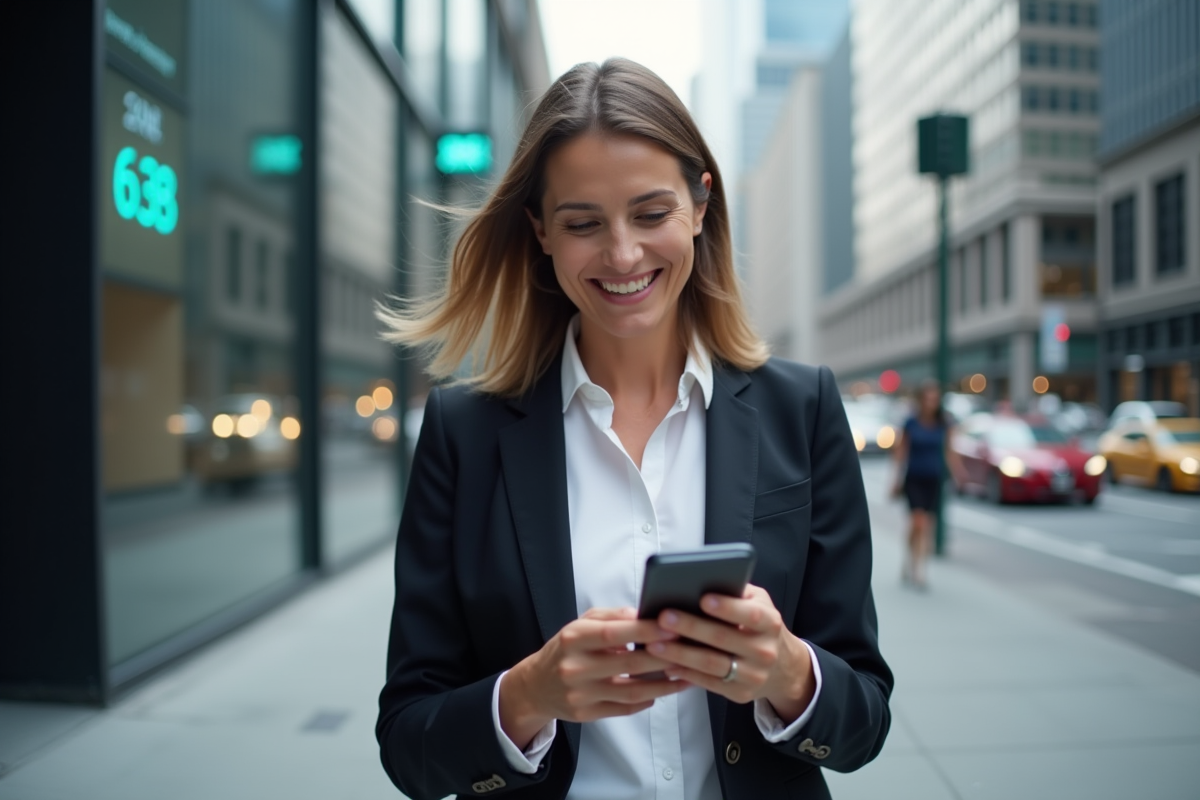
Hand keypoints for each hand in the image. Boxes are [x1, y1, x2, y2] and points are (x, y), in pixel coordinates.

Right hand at [498, 607, 686, 748]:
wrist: (536, 685)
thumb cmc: (566, 649)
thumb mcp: (580, 624)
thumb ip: (611, 616)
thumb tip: (642, 614)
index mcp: (574, 638)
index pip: (614, 633)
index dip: (645, 631)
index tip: (672, 627)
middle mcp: (576, 667)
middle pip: (628, 664)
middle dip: (663, 657)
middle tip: (689, 651)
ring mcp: (581, 694)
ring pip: (631, 692)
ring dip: (663, 685)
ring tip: (686, 675)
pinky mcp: (586, 714)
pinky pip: (624, 709)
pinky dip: (647, 701)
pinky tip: (663, 692)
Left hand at [648, 585, 815, 722]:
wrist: (782, 666)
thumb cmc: (758, 625)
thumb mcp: (758, 604)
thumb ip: (736, 592)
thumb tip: (700, 582)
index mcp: (770, 623)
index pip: (750, 614)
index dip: (727, 607)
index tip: (702, 599)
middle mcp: (765, 650)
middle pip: (723, 639)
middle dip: (691, 627)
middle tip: (663, 617)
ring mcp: (754, 675)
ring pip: (712, 664)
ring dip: (680, 654)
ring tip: (654, 644)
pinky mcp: (741, 694)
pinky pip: (709, 683)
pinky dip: (685, 673)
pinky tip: (667, 664)